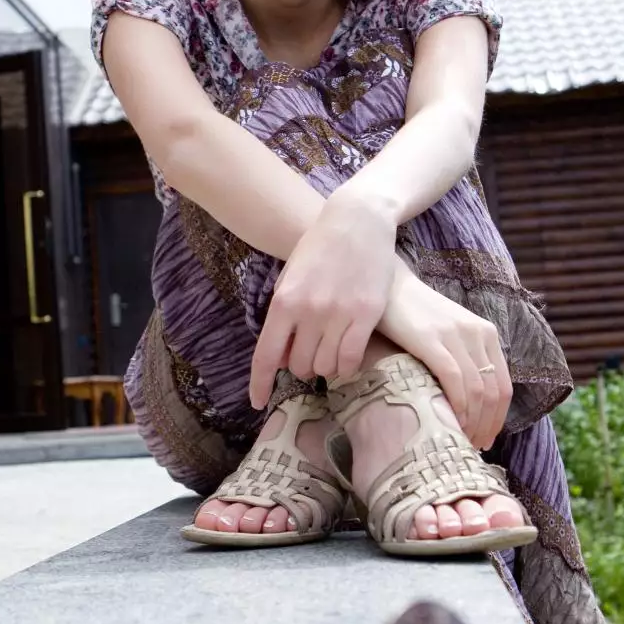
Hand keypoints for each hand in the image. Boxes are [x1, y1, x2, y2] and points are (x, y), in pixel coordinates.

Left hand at [249, 193, 397, 408]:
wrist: (357, 221)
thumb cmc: (320, 249)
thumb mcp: (290, 278)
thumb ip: (283, 316)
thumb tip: (280, 357)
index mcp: (284, 302)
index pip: (265, 355)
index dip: (260, 384)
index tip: (257, 402)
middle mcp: (309, 311)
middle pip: (299, 366)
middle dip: (302, 368)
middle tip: (310, 354)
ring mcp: (338, 314)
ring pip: (326, 366)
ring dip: (326, 366)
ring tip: (330, 350)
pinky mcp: (366, 314)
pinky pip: (351, 358)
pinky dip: (346, 365)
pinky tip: (347, 357)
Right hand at [378, 268, 511, 450]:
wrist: (388, 287)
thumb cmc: (414, 317)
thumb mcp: (449, 335)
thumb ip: (462, 360)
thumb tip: (468, 405)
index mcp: (486, 334)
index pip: (503, 386)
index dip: (497, 418)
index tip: (485, 438)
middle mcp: (477, 333)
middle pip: (493, 392)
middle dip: (486, 425)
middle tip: (471, 445)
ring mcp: (455, 335)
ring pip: (477, 390)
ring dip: (471, 421)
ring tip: (458, 438)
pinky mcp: (432, 339)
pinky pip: (454, 380)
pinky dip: (456, 406)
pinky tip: (448, 420)